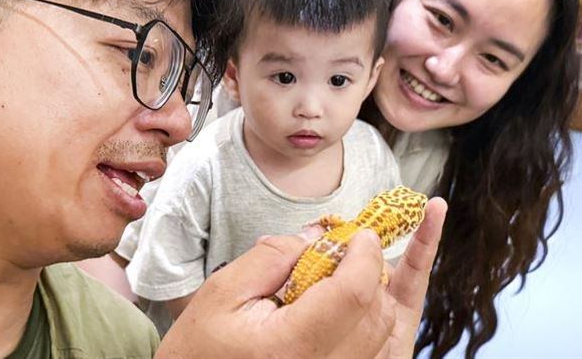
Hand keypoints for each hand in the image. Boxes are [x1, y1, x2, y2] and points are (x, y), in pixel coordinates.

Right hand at [156, 197, 446, 358]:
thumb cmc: (199, 349)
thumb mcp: (223, 291)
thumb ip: (274, 256)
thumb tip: (319, 237)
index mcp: (292, 345)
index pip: (353, 293)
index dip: (365, 255)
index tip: (361, 234)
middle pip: (376, 314)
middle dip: (370, 274)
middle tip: (347, 253)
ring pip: (382, 336)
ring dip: (372, 300)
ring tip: (338, 281)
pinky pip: (370, 354)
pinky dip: (365, 325)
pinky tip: (340, 309)